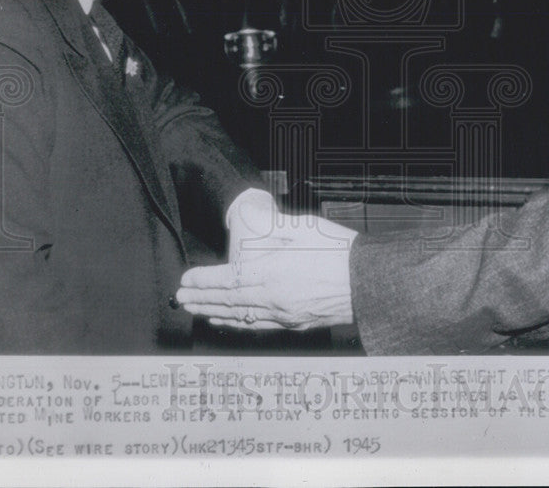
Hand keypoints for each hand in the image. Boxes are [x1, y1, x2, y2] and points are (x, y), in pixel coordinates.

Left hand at [176, 189, 356, 329]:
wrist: (367, 281)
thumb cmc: (337, 251)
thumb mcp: (300, 227)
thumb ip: (270, 229)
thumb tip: (248, 222)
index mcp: (270, 272)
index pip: (225, 279)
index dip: (202, 281)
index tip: (186, 280)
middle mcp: (271, 297)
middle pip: (227, 301)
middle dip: (200, 299)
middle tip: (181, 299)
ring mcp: (283, 314)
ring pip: (239, 316)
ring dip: (214, 313)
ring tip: (196, 311)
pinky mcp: (295, 324)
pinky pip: (258, 325)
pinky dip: (238, 323)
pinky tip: (229, 321)